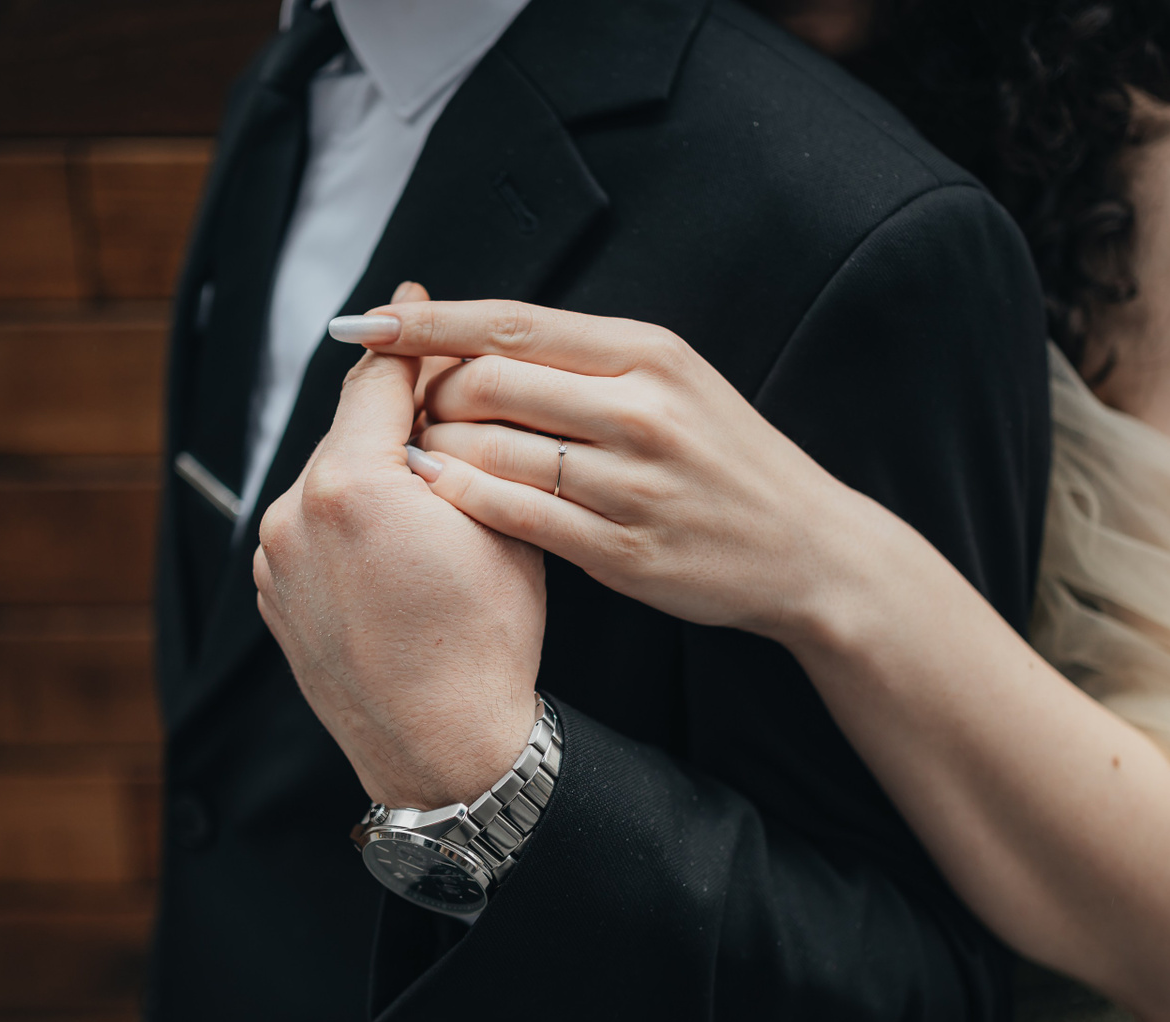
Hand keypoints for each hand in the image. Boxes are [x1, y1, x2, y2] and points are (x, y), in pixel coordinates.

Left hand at [253, 288, 545, 810]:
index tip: (412, 305)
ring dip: (369, 470)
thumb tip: (444, 399)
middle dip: (391, 412)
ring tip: (423, 486)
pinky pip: (310, 531)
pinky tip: (392, 544)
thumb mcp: (499, 523)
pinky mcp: (272, 594)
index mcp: (353, 485)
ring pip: (327, 481)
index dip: (405, 340)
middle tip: (436, 393)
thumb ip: (465, 447)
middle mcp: (295, 514)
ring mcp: (274, 558)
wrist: (442, 746)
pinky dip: (346, 521)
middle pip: (347, 429)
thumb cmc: (484, 643)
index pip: (378, 381)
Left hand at [353, 299, 862, 643]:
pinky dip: (462, 503)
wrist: (806, 548)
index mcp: (648, 353)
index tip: (362, 325)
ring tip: (412, 456)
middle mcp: (641, 409)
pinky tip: (435, 499)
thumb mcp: (670, 380)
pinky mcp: (624, 549)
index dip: (427, 325)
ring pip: (493, 451)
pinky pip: (515, 517)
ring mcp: (632, 483)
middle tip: (405, 412)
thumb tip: (470, 334)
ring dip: (434, 452)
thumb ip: (581, 357)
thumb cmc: (722, 458)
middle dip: (428, 395)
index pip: (512, 323)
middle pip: (490, 383)